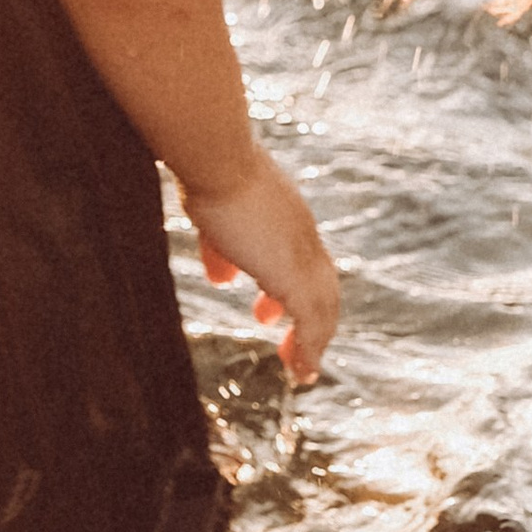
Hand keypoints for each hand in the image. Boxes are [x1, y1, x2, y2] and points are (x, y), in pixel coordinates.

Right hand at [180, 153, 339, 382]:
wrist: (218, 158)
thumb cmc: (207, 173)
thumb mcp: (213, 216)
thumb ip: (219, 248)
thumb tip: (220, 279)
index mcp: (288, 216)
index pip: (300, 258)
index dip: (291, 287)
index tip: (270, 309)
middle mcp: (303, 236)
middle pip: (321, 284)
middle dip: (308, 317)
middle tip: (293, 345)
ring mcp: (304, 256)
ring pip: (323, 307)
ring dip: (313, 340)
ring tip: (300, 369)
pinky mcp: (295, 277)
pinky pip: (313, 323)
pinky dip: (311, 350)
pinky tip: (301, 373)